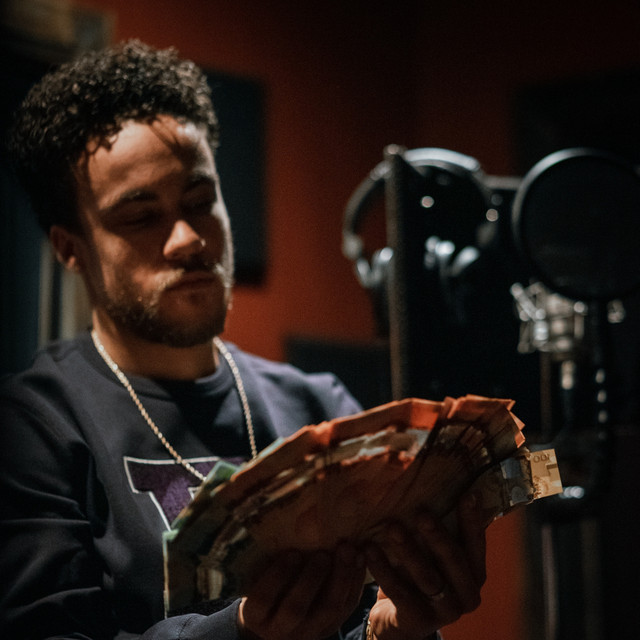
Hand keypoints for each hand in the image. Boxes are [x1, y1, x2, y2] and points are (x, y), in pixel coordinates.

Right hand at [238, 542, 365, 639]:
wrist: (277, 619)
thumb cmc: (265, 586)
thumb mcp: (257, 579)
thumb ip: (267, 562)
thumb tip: (282, 527)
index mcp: (256, 615)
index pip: (263, 599)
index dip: (277, 576)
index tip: (291, 552)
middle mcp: (280, 629)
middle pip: (296, 608)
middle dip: (312, 578)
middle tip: (323, 553)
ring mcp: (308, 632)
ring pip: (328, 611)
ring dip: (340, 579)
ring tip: (347, 550)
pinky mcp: (331, 627)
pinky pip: (346, 608)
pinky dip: (355, 583)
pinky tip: (360, 558)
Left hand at [365, 491, 486, 639]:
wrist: (398, 621)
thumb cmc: (417, 575)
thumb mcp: (432, 554)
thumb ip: (437, 530)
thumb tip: (429, 484)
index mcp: (475, 573)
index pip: (476, 543)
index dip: (472, 519)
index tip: (467, 494)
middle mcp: (467, 595)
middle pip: (454, 560)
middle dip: (437, 535)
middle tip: (420, 512)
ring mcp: (445, 611)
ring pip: (428, 577)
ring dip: (408, 550)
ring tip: (391, 527)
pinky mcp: (418, 621)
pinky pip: (399, 592)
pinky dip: (383, 569)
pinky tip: (369, 549)